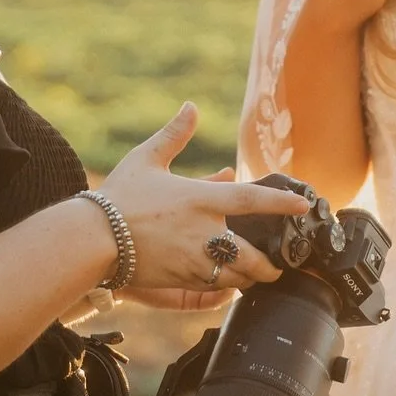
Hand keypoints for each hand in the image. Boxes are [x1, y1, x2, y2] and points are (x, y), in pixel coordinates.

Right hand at [97, 107, 308, 294]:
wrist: (92, 238)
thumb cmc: (119, 196)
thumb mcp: (146, 158)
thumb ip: (174, 135)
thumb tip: (191, 107)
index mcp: (201, 199)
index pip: (252, 200)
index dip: (281, 202)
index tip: (303, 205)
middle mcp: (204, 232)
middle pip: (253, 254)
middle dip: (270, 264)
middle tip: (277, 265)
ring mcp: (194, 259)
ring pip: (236, 276)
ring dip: (250, 277)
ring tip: (256, 275)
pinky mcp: (180, 280)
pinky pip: (214, 288)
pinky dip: (226, 286)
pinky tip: (228, 283)